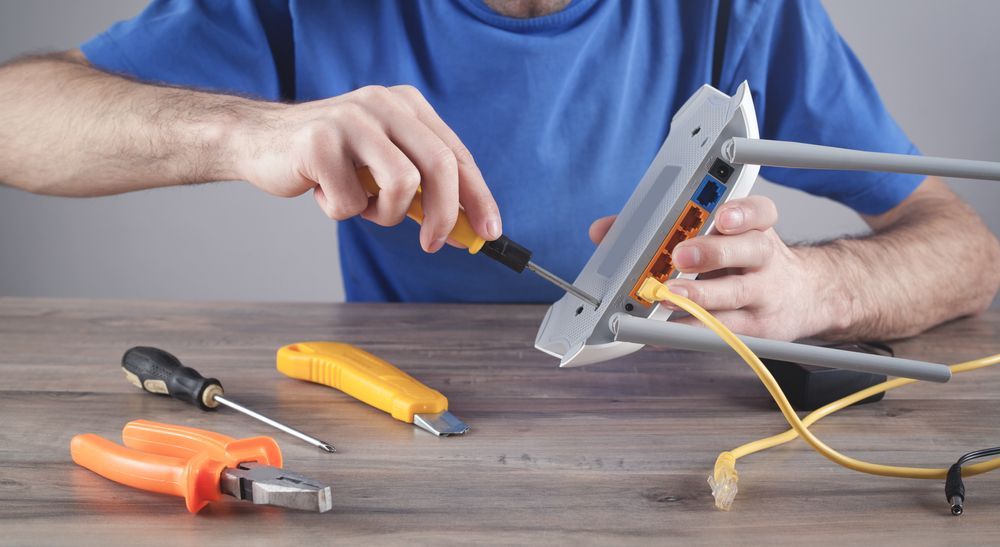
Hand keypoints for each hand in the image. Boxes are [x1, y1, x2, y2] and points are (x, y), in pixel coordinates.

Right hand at [234, 85, 501, 251]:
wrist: (259, 141)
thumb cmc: (329, 159)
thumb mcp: (382, 163)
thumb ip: (422, 187)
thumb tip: (466, 229)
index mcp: (407, 105)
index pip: (457, 155)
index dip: (478, 197)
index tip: (490, 232)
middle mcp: (384, 104)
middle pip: (439, 167)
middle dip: (446, 216)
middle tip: (434, 244)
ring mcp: (352, 120)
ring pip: (402, 185)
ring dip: (383, 214)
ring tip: (359, 204)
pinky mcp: (320, 142)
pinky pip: (352, 202)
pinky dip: (341, 211)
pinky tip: (324, 191)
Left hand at [589, 196, 828, 339]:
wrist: (806, 296)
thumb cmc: (746, 260)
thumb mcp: (718, 235)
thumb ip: (661, 229)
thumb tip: (603, 231)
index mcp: (755, 227)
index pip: (760, 211)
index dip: (743, 213)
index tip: (722, 215)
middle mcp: (765, 258)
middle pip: (751, 249)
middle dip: (713, 252)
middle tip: (680, 255)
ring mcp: (764, 294)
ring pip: (737, 294)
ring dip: (701, 296)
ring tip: (670, 296)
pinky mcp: (756, 328)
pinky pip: (723, 330)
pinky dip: (691, 331)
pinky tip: (663, 332)